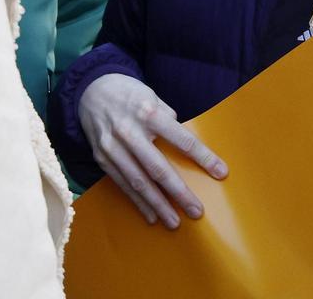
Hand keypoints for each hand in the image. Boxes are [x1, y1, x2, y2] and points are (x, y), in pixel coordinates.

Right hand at [78, 73, 226, 228]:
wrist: (92, 90)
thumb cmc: (131, 94)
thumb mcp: (154, 97)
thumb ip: (169, 120)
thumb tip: (184, 143)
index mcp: (149, 113)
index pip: (182, 139)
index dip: (203, 157)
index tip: (221, 173)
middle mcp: (130, 132)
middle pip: (158, 168)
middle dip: (179, 192)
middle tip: (196, 211)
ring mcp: (113, 147)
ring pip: (138, 181)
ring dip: (158, 204)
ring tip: (174, 221)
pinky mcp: (102, 158)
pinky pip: (122, 184)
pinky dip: (137, 202)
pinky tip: (151, 215)